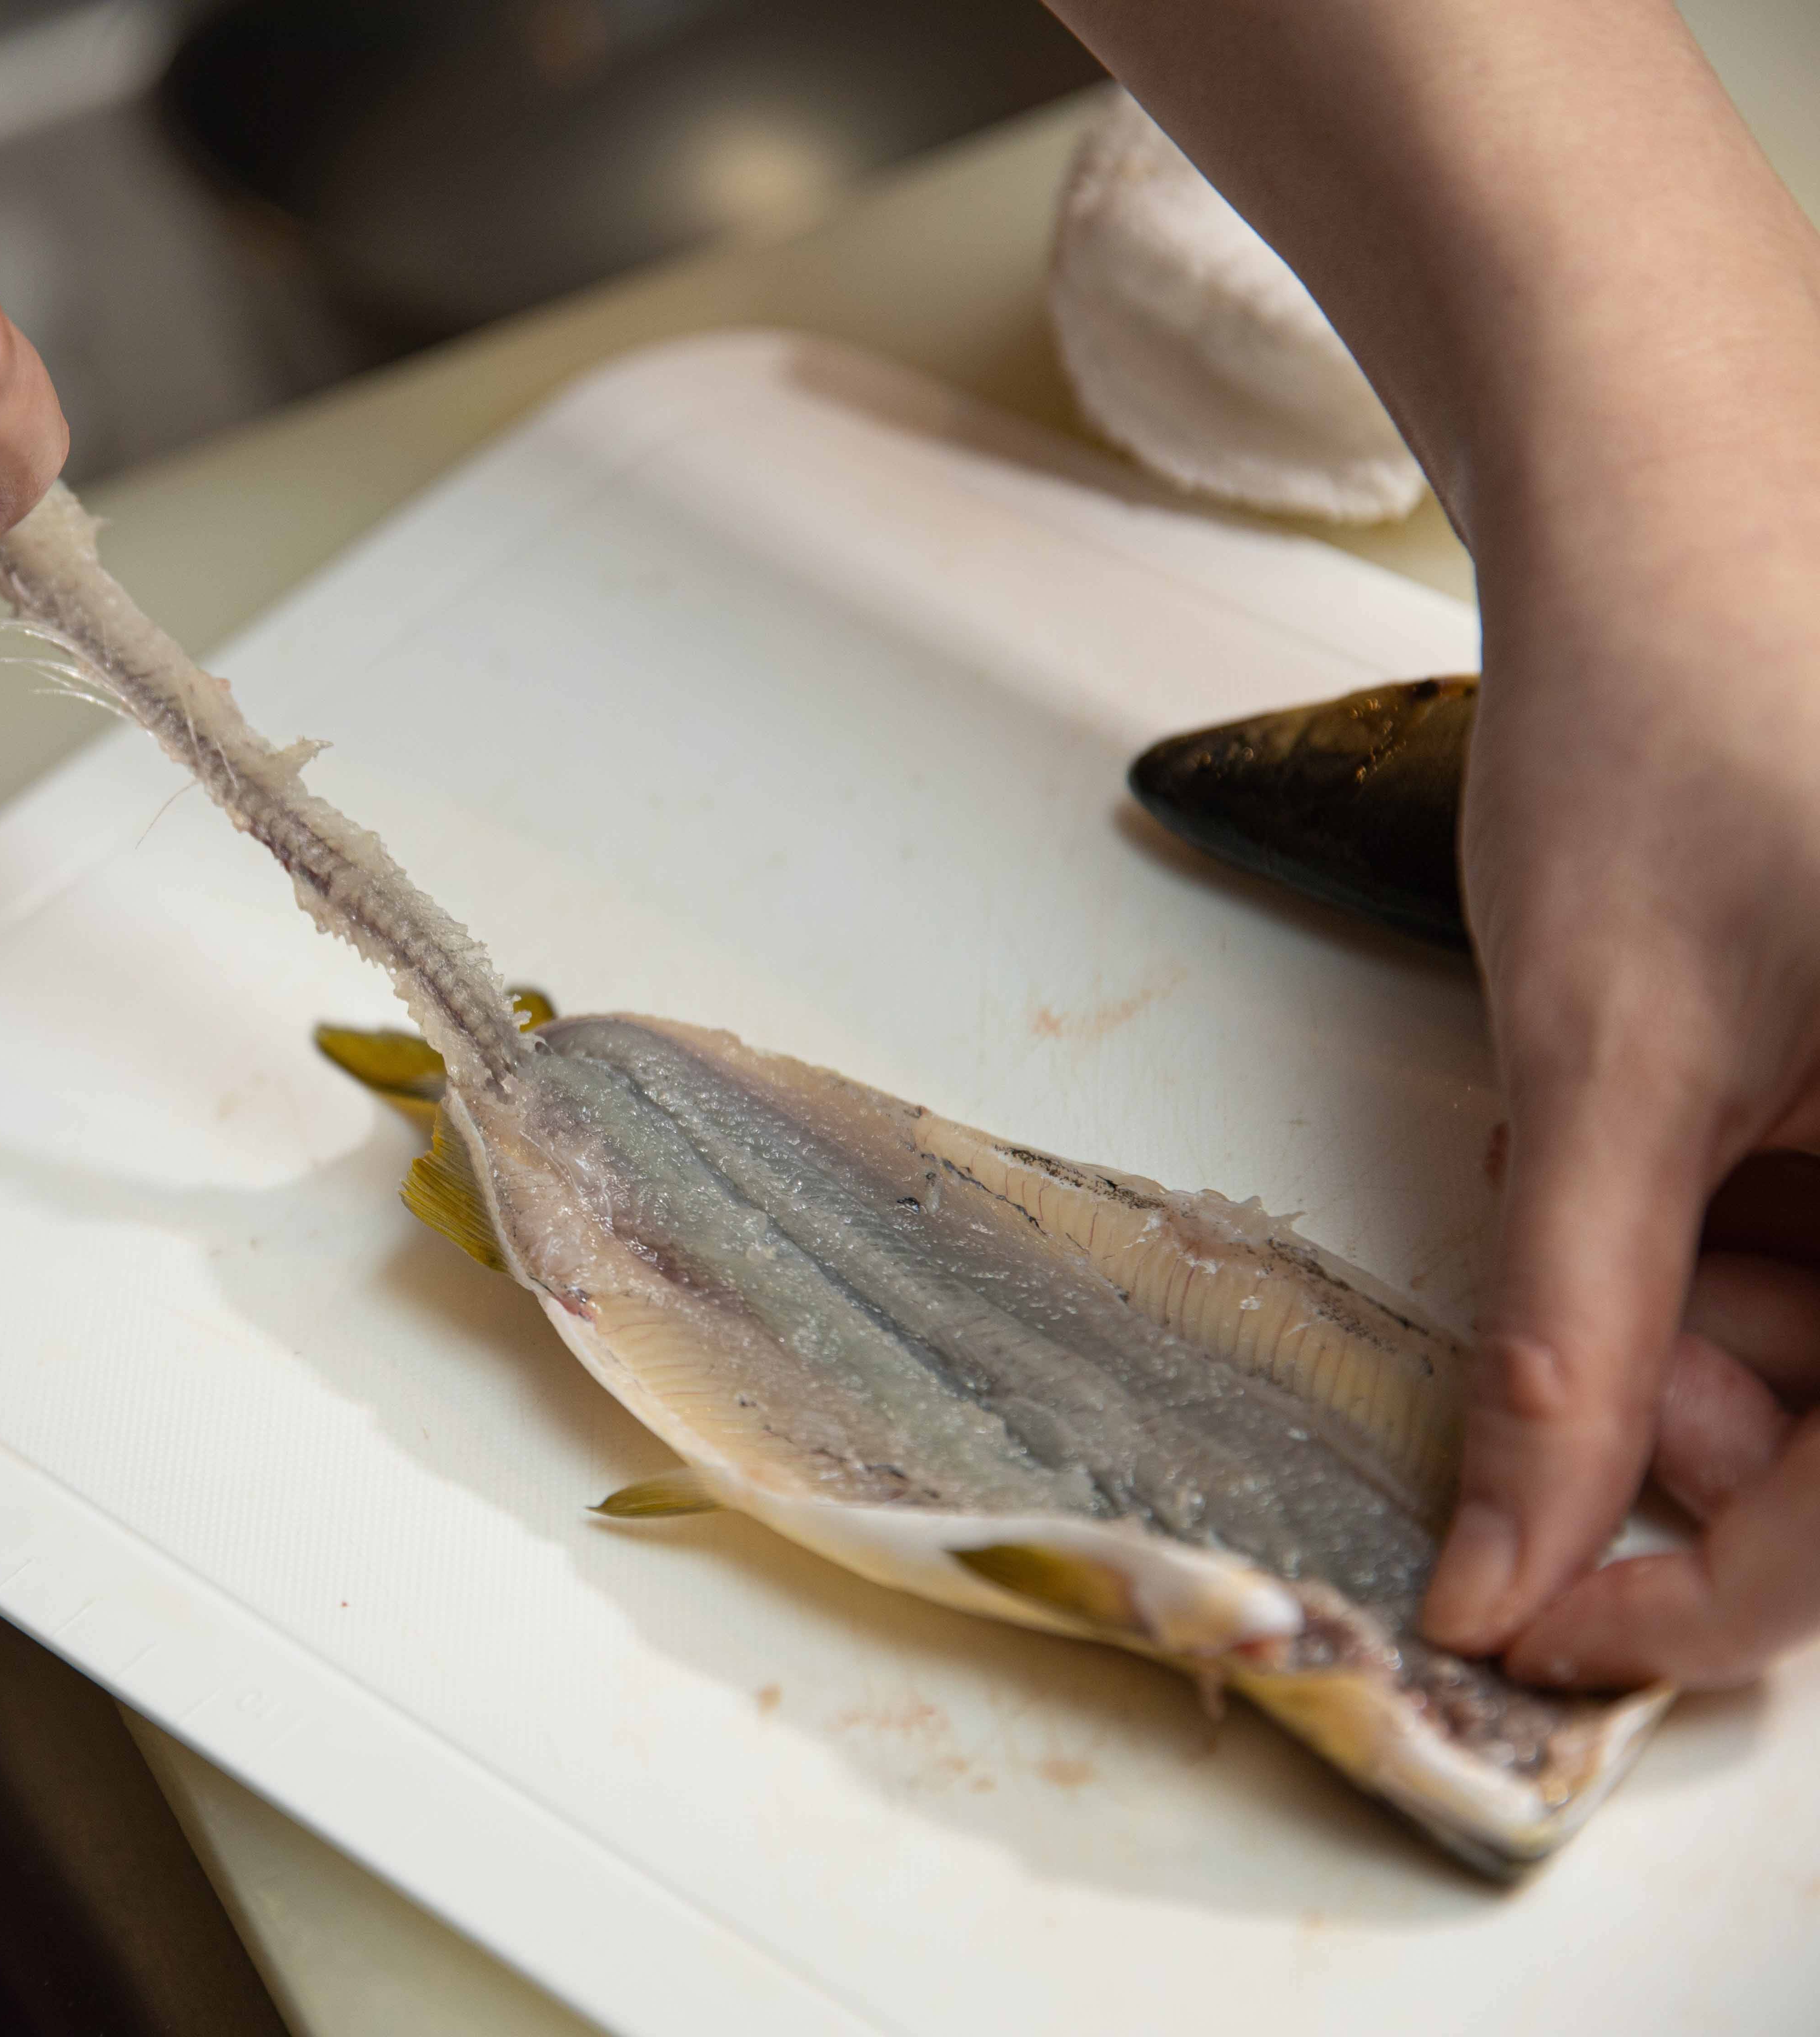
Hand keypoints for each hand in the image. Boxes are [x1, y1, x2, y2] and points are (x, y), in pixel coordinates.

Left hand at [1421, 317, 1819, 1687]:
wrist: (1682, 501)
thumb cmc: (1665, 732)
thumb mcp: (1607, 1070)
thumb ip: (1571, 1344)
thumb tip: (1507, 1573)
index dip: (1698, 1598)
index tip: (1527, 1617)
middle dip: (1706, 1416)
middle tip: (1580, 1335)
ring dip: (1709, 1315)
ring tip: (1612, 1163)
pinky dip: (1737, 1224)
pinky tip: (1664, 1129)